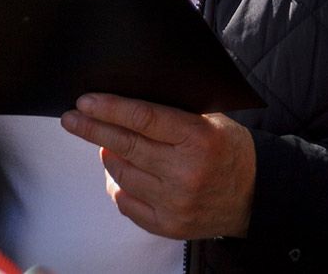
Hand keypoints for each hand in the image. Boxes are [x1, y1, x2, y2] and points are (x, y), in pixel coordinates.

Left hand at [61, 94, 255, 239]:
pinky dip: (118, 184)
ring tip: (107, 144)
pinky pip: (126, 202)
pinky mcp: (167, 225)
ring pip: (121, 174)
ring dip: (108, 156)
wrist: (256, 195)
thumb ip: (173, 114)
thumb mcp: (212, 120)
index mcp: (199, 138)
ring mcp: (174, 202)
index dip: (111, 108)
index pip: (144, 118)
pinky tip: (120, 173)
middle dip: (93, 129)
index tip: (86, 102)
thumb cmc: (231, 150)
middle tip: (71, 119)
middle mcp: (185, 172)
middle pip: (125, 146)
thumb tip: (125, 106)